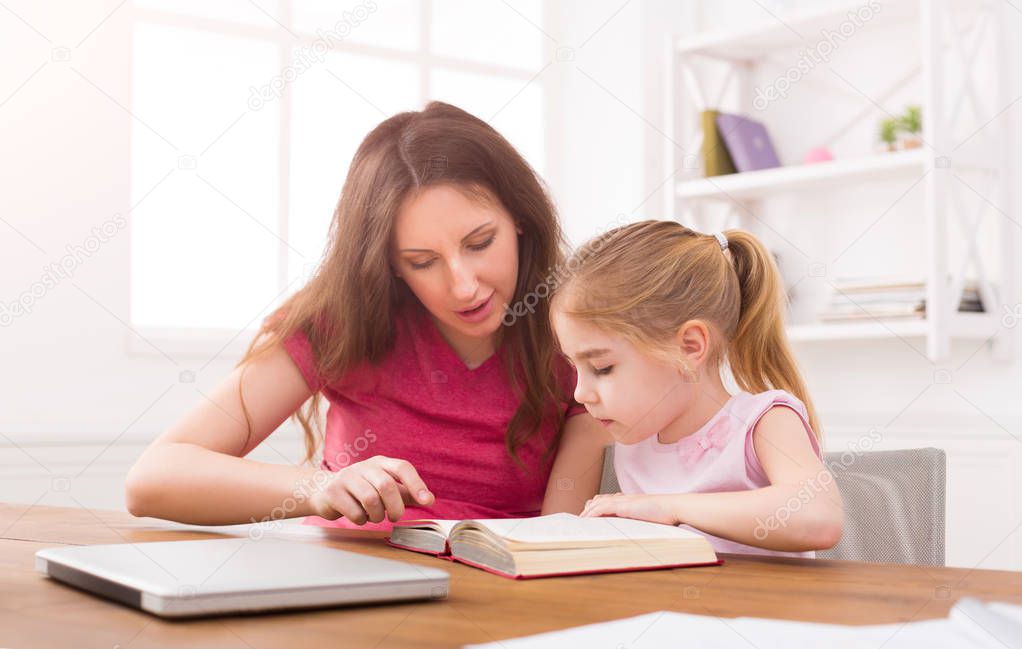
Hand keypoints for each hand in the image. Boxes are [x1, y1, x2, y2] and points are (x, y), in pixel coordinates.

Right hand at [309, 455, 433, 524]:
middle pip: (386, 485)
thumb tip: (431, 499)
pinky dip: (361, 520)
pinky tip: (358, 516)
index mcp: (380, 463)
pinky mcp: (333, 492)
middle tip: (395, 517)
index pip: (402, 467)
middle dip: (395, 507)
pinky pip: (355, 512)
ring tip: (374, 516)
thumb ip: (407, 494)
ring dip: (377, 515)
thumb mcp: (384, 489)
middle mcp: (363, 466)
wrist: (322, 491)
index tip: (427, 501)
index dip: (416, 484)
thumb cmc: (360, 491)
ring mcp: (346, 477)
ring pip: (370, 500)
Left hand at [580, 493, 679, 525]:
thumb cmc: (667, 516)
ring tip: (579, 522)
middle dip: (588, 509)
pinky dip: (592, 513)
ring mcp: (623, 501)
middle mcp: (624, 499)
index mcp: (630, 501)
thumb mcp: (650, 519)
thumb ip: (640, 521)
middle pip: (599, 500)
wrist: (674, 508)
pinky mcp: (623, 506)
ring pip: (597, 503)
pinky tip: (586, 520)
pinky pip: (601, 508)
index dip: (596, 506)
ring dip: (587, 512)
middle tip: (580, 520)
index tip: (589, 516)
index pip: (607, 500)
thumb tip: (635, 534)